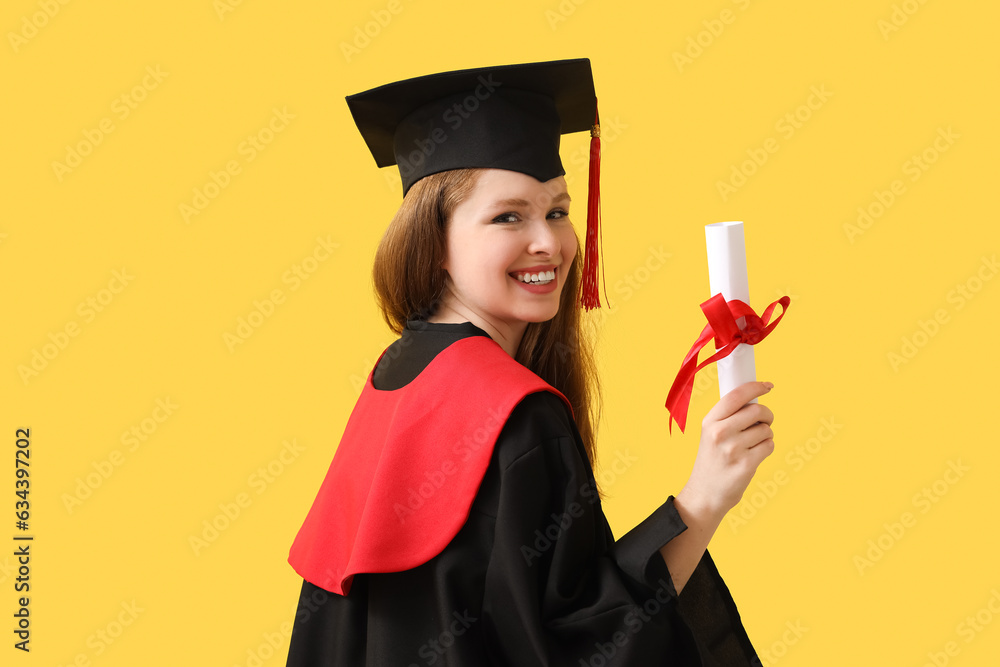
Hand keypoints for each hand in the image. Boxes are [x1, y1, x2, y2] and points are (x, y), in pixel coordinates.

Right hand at [678, 381, 774, 521]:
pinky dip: (767, 448)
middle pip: (757, 411)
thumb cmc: (712, 461)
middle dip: (767, 415)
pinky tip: (755, 456)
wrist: (705, 494)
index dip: (755, 387)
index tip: (767, 386)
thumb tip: (754, 399)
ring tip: (754, 444)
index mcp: (709, 422)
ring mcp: (733, 449)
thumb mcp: (709, 434)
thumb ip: (727, 417)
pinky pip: (769, 446)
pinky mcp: (746, 465)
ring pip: (766, 430)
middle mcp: (719, 433)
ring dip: (766, 435)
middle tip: (765, 421)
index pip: (736, 395)